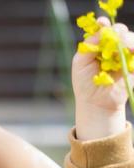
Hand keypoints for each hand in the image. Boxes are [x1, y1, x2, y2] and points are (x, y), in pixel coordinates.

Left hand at [72, 17, 133, 139]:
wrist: (96, 102)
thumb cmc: (85, 83)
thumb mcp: (80, 63)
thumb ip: (88, 46)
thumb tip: (102, 30)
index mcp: (98, 45)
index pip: (103, 29)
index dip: (103, 24)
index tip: (102, 23)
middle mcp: (112, 48)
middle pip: (119, 31)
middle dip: (117, 30)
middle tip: (114, 35)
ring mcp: (124, 55)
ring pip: (131, 39)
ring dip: (127, 39)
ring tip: (122, 44)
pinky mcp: (133, 64)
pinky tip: (130, 49)